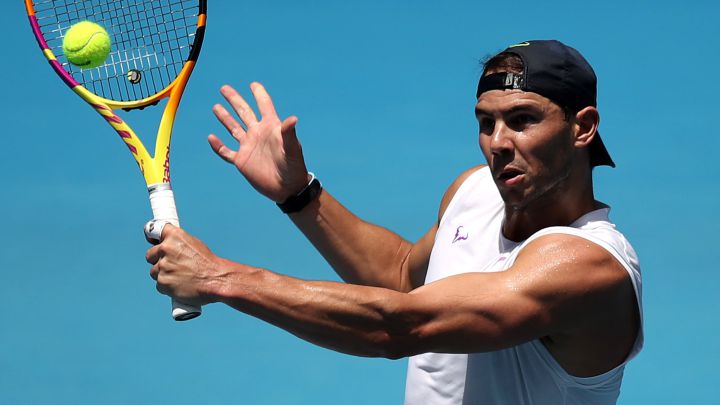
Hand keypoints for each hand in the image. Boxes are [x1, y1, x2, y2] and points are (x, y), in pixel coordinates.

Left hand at [145, 224, 223, 306]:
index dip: (151, 237)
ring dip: (163, 275)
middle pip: (150, 255)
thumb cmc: (208, 263)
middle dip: (158, 260)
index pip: (151, 230)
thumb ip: (177, 243)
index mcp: (174, 235)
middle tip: (173, 265)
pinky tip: (180, 285)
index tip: (151, 240)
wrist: (216, 279)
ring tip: (181, 277)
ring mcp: (162, 266)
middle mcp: (166, 248)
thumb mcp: (194, 244)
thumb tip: (167, 246)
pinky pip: (159, 284)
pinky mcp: (162, 282)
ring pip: (154, 271)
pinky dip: (167, 286)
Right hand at [209, 82, 309, 202]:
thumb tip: (293, 118)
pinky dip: (218, 146)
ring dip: (225, 118)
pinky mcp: (242, 160)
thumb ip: (289, 133)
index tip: (253, 84)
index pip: (264, 105)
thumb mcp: (292, 148)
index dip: (259, 94)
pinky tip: (211, 137)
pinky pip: (226, 152)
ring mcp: (249, 147)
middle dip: (234, 100)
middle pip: (243, 112)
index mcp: (271, 127)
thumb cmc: (294, 167)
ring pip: (233, 128)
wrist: (287, 188)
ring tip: (216, 106)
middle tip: (224, 88)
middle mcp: (258, 134)